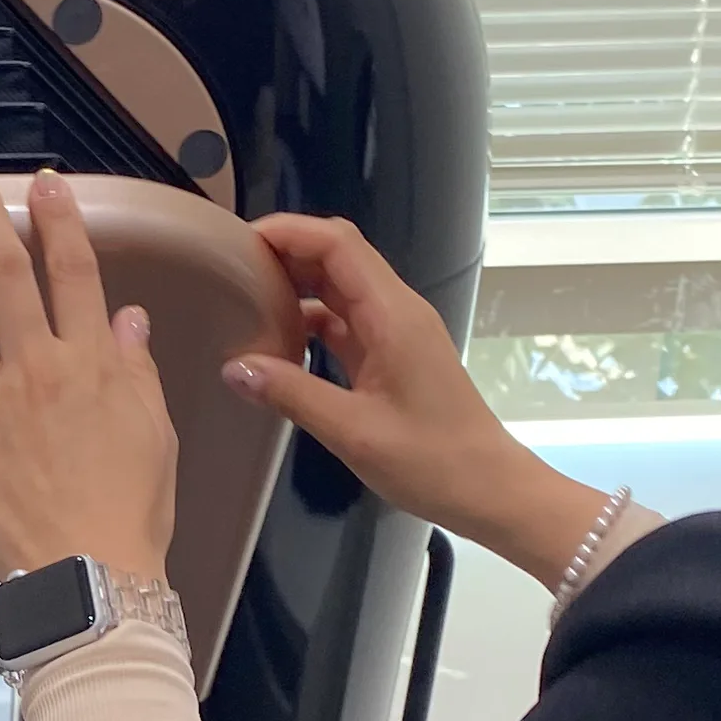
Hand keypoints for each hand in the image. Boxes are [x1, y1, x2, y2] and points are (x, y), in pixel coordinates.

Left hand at [0, 171, 179, 584]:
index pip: (74, 273)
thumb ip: (134, 368)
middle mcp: (37, 369)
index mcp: (91, 364)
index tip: (44, 186)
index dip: (59, 223)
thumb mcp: (153, 432)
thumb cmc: (127, 512)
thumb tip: (128, 318)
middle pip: (8, 276)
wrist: (89, 573)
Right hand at [230, 214, 622, 587]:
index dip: (288, 231)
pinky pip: (347, 320)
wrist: (489, 489)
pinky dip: (312, 320)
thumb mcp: (353, 432)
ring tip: (244, 300)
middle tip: (230, 270)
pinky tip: (278, 342)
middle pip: (338, 256)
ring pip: (341, 287)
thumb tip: (234, 368)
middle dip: (285, 252)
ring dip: (297, 285)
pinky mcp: (394, 355)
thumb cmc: (432, 461)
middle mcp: (397, 310)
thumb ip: (291, 394)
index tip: (239, 244)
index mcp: (392, 315)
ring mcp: (397, 332)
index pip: (337, 243)